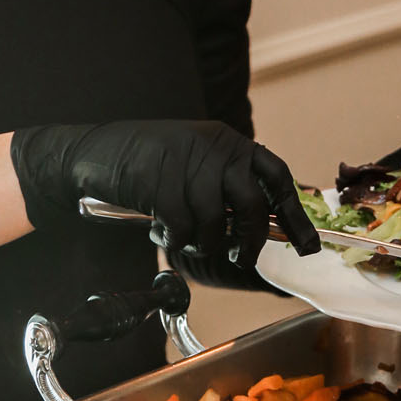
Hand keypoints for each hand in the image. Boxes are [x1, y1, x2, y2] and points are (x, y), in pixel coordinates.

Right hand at [10, 121, 319, 266]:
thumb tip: (262, 228)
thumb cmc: (148, 166)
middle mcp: (214, 148)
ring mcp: (186, 162)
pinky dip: (175, 240)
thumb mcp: (194, 165)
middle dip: (250, 241)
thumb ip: (225, 189)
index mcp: (229, 143)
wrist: (92, 153)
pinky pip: (182, 227)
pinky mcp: (159, 180)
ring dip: (203, 243)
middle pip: (253, 204)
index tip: (308, 245)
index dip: (296, 213)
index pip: (276, 177)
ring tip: (185, 242)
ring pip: (215, 222)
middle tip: (240, 258)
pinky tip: (161, 235)